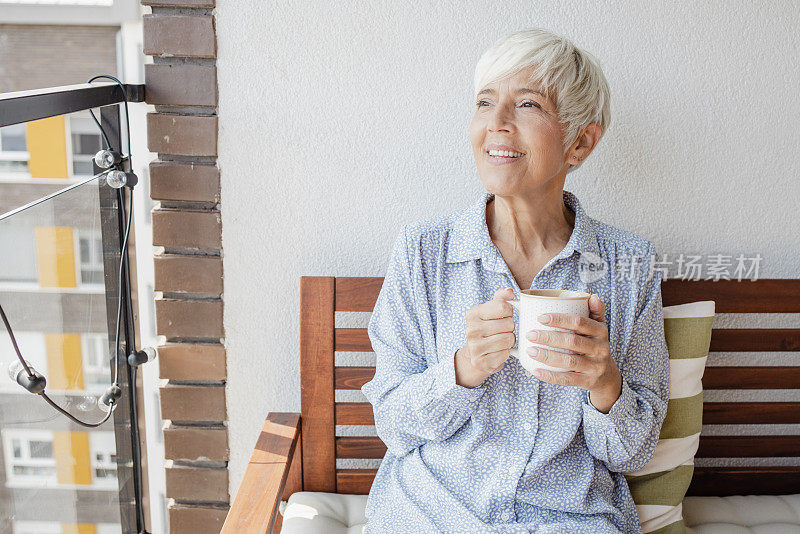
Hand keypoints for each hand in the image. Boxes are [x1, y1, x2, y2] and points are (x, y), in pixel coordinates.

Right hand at [455, 287, 516, 387]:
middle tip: (502, 331)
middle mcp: (471, 329)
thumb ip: (501, 298)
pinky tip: (499, 351)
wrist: (475, 354)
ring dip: (510, 341)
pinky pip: (505, 354)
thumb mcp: (491, 311)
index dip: (509, 312)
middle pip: (509, 324)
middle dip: (510, 328)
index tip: (503, 316)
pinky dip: (506, 353)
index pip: (504, 307)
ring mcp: (475, 347)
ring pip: (508, 339)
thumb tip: (509, 291)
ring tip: (502, 341)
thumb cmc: (488, 329)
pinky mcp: (481, 362)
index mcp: (473, 313)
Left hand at [526, 294, 621, 412]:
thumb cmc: (594, 345)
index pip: (579, 322)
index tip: (540, 317)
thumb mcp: (598, 327)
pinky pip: (568, 379)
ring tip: (530, 350)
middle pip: (573, 342)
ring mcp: (595, 367)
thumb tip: (592, 296)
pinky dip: (550, 376)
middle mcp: (601, 348)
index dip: (559, 319)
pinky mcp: (588, 382)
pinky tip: (535, 370)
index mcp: (601, 331)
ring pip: (569, 361)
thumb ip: (595, 311)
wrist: (606, 375)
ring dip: (547, 356)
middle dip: (549, 337)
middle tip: (530, 334)